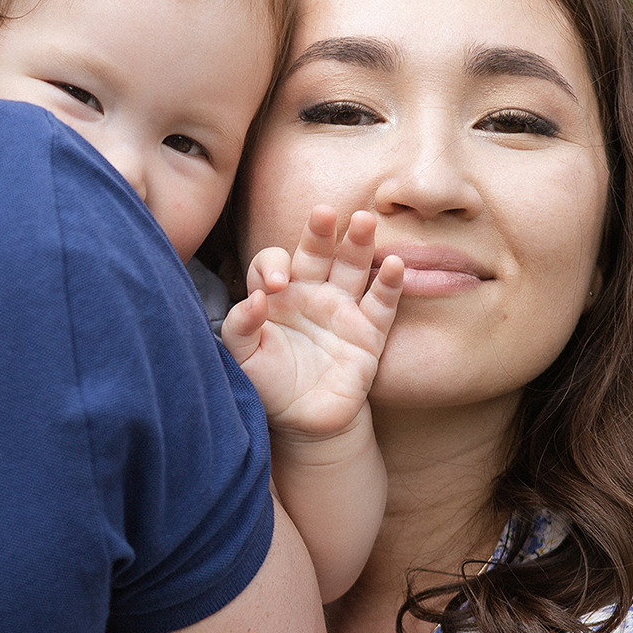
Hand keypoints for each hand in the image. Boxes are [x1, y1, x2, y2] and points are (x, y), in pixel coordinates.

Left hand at [221, 207, 402, 439]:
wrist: (304, 420)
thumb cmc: (269, 384)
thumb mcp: (243, 358)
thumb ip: (239, 327)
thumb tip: (255, 299)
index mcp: (277, 294)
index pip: (273, 263)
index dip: (273, 266)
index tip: (276, 284)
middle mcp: (311, 292)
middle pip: (316, 252)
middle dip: (319, 233)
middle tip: (323, 213)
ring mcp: (342, 309)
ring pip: (352, 267)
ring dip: (358, 243)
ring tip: (363, 221)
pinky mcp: (369, 332)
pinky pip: (382, 303)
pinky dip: (389, 283)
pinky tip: (394, 264)